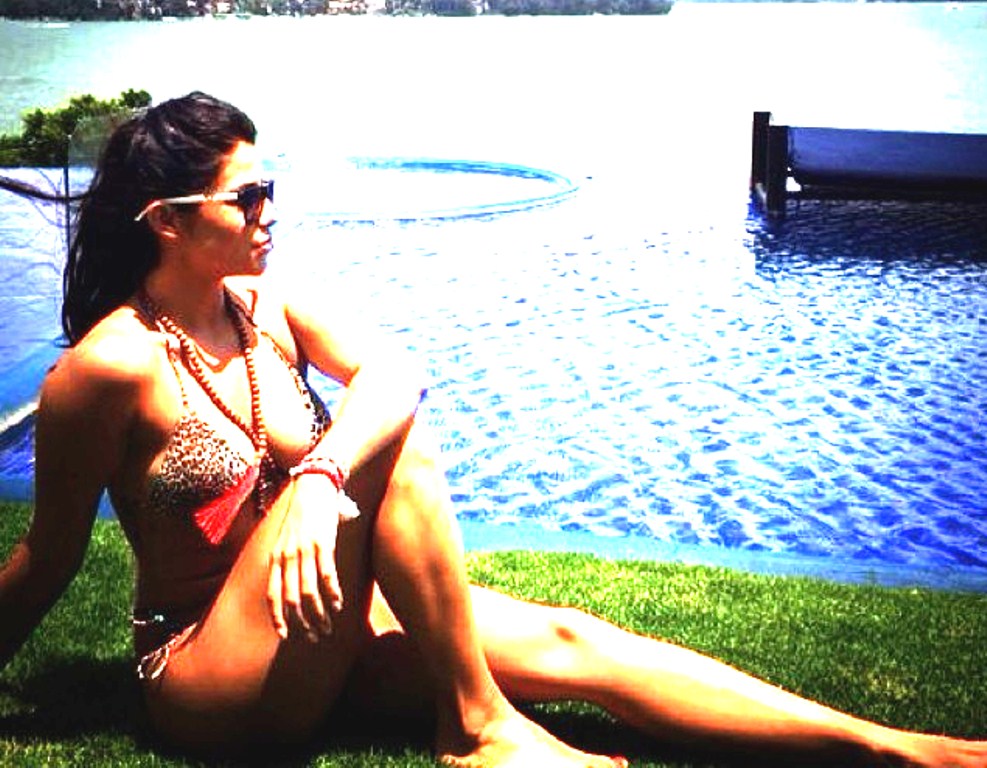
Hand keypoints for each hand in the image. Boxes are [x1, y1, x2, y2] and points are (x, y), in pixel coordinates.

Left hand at [266, 474, 347, 641]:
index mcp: (275, 556)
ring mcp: (305, 550)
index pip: (272, 595)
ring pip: (309, 593)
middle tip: (314, 636)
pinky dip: (332, 594)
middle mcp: (287, 556)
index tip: (285, 636)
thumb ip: (286, 559)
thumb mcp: (285, 537)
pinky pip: (327, 576)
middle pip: (291, 599)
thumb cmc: (302, 513)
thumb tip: (292, 583)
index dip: (278, 618)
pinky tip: (338, 605)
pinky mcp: (323, 544)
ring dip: (319, 614)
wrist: (314, 485)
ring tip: (328, 626)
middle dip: (302, 623)